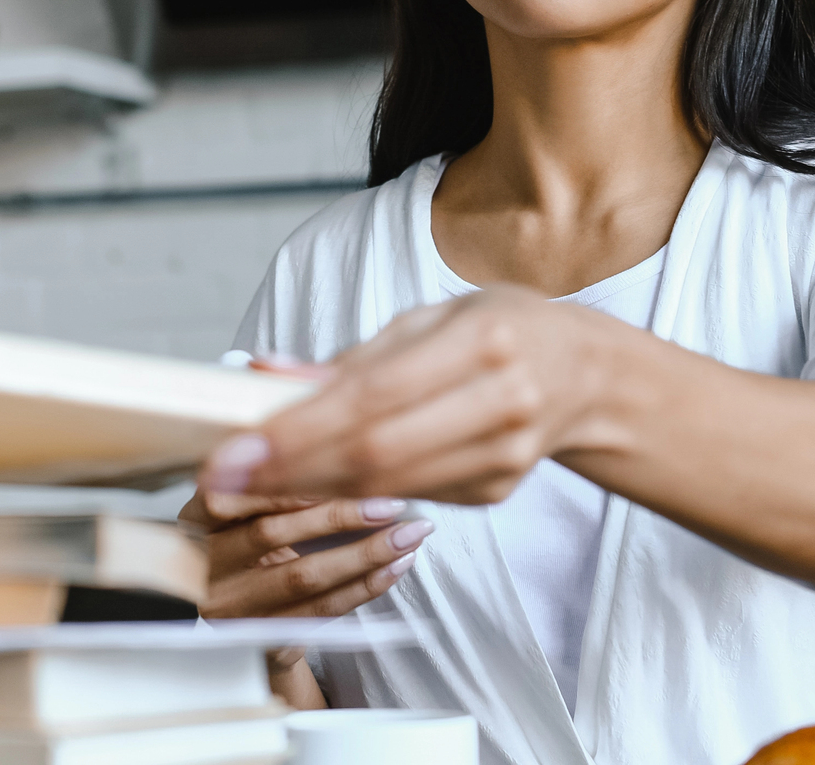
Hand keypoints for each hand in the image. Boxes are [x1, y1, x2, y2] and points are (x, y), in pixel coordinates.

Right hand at [177, 489, 434, 622]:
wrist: (242, 625)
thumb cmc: (250, 549)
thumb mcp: (241, 509)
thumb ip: (273, 474)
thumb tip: (328, 426)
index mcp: (193, 523)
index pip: (229, 496)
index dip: (284, 483)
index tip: (340, 465)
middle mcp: (203, 568)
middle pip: (270, 534)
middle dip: (338, 514)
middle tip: (391, 500)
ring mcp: (230, 609)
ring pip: (302, 576)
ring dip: (363, 553)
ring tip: (407, 534)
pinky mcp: (262, 641)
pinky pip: (320, 613)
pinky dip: (363, 588)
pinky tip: (394, 567)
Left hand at [200, 285, 617, 503]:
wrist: (586, 374)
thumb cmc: (501, 329)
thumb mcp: (432, 318)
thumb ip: (353, 356)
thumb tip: (266, 373)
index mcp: (482, 340)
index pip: (373, 396)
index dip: (300, 428)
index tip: (238, 444)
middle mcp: (500, 401)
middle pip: (378, 453)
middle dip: (292, 469)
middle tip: (227, 476)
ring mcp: (504, 455)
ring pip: (389, 486)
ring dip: (312, 488)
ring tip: (253, 482)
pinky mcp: (497, 490)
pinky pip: (412, 496)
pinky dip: (355, 493)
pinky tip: (313, 482)